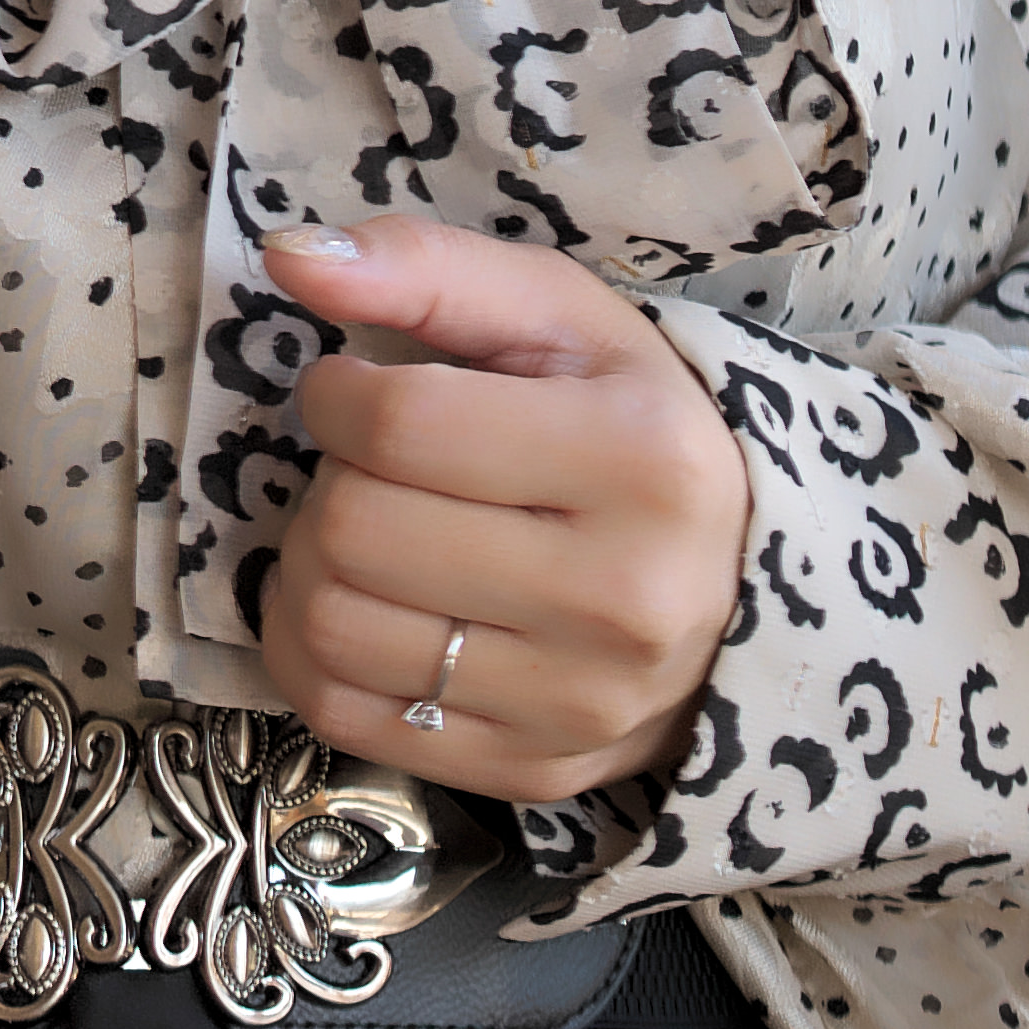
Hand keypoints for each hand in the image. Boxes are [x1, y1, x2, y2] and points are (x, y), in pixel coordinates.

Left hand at [252, 213, 750, 805]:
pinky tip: (358, 605)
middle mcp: (623, 598)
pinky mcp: (536, 771)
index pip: (394, 425)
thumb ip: (425, 266)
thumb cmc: (629, 421)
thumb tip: (287, 257)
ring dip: (309, 565)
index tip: (352, 390)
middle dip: (327, 481)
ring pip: (333, 629)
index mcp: (639, 459)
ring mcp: (582, 703)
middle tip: (366, 468)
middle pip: (354, 531)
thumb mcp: (556, 314)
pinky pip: (347, 718)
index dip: (332, 394)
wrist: (740, 574)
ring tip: (363, 533)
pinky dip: (312, 654)